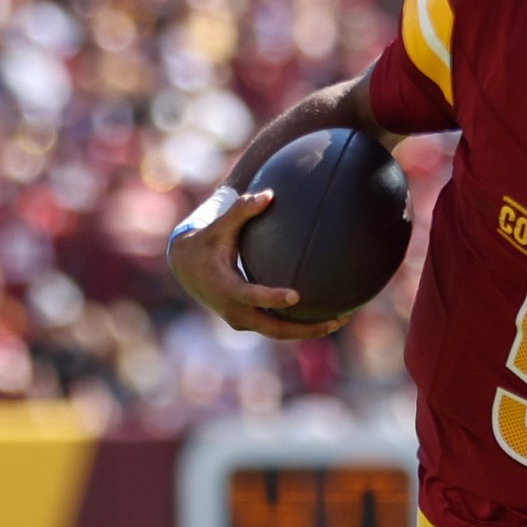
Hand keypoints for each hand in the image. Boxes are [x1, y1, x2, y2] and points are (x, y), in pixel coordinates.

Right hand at [165, 186, 339, 340]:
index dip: (272, 298)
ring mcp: (241, 320)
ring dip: (308, 329)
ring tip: (341, 320)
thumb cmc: (206, 241)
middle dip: (306, 328)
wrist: (185, 267)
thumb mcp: (220, 226)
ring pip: (278, 332)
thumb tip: (269, 194)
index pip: (251, 296)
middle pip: (274, 329)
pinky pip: (276, 327)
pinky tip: (327, 314)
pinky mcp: (248, 321)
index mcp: (226, 288)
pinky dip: (299, 324)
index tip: (296, 296)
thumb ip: (242, 211)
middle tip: (337, 321)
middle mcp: (234, 310)